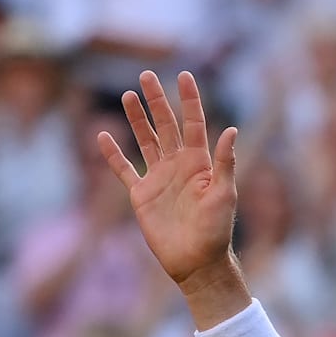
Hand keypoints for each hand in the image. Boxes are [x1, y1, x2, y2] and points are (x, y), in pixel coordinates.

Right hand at [99, 72, 240, 290]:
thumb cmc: (216, 230)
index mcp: (200, 162)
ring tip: (127, 95)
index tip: (184, 75)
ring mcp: (159, 178)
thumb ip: (225, 162)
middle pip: (165, 125)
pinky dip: (113, 154)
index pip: (194, 123)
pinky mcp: (141, 195)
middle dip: (157, 100)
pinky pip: (124, 170)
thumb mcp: (225, 194)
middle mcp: (179, 165)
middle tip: (146, 75)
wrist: (196, 261)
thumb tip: (232, 129)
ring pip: (145, 140)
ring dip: (137, 119)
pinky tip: (103, 136)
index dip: (189, 99)